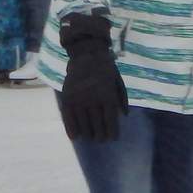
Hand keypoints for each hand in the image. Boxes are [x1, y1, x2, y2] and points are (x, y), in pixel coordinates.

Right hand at [57, 12, 127, 142]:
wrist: (86, 53)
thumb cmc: (105, 67)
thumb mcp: (118, 80)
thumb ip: (122, 98)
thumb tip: (124, 116)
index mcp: (108, 96)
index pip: (110, 121)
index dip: (111, 132)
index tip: (112, 138)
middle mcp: (94, 100)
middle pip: (97, 125)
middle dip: (99, 135)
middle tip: (100, 139)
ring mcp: (79, 99)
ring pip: (83, 124)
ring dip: (87, 133)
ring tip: (89, 138)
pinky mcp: (68, 97)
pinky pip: (68, 117)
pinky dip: (71, 128)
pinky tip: (74, 137)